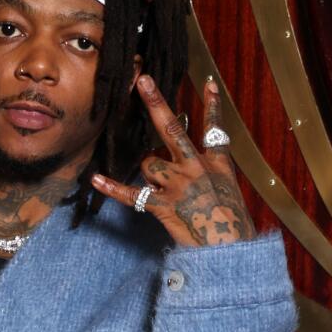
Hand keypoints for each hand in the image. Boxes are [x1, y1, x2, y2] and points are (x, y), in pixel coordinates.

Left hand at [91, 74, 254, 246]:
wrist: (231, 251)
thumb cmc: (235, 228)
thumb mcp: (232, 195)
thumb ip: (214, 178)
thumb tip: (196, 166)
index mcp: (217, 165)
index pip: (215, 129)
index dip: (212, 105)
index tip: (207, 82)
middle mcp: (196, 168)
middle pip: (172, 129)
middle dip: (156, 103)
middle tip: (143, 80)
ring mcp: (178, 185)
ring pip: (149, 163)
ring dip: (147, 168)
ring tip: (157, 183)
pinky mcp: (164, 205)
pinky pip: (132, 194)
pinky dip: (113, 188)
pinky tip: (96, 179)